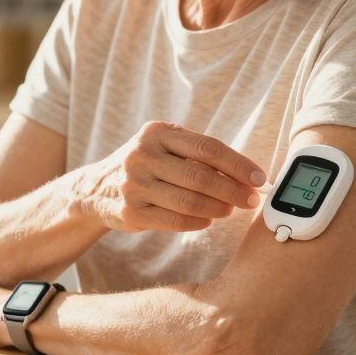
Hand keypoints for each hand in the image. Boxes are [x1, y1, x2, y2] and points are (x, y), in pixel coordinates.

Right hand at [76, 120, 268, 232]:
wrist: (97, 188)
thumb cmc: (146, 165)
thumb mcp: (163, 146)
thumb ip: (198, 155)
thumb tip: (246, 175)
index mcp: (156, 133)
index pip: (207, 148)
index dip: (238, 165)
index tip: (258, 178)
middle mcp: (142, 156)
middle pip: (201, 177)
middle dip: (232, 190)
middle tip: (250, 200)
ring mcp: (134, 185)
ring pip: (189, 201)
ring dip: (217, 208)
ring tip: (229, 210)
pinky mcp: (131, 212)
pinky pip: (175, 220)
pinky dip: (197, 221)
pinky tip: (207, 219)